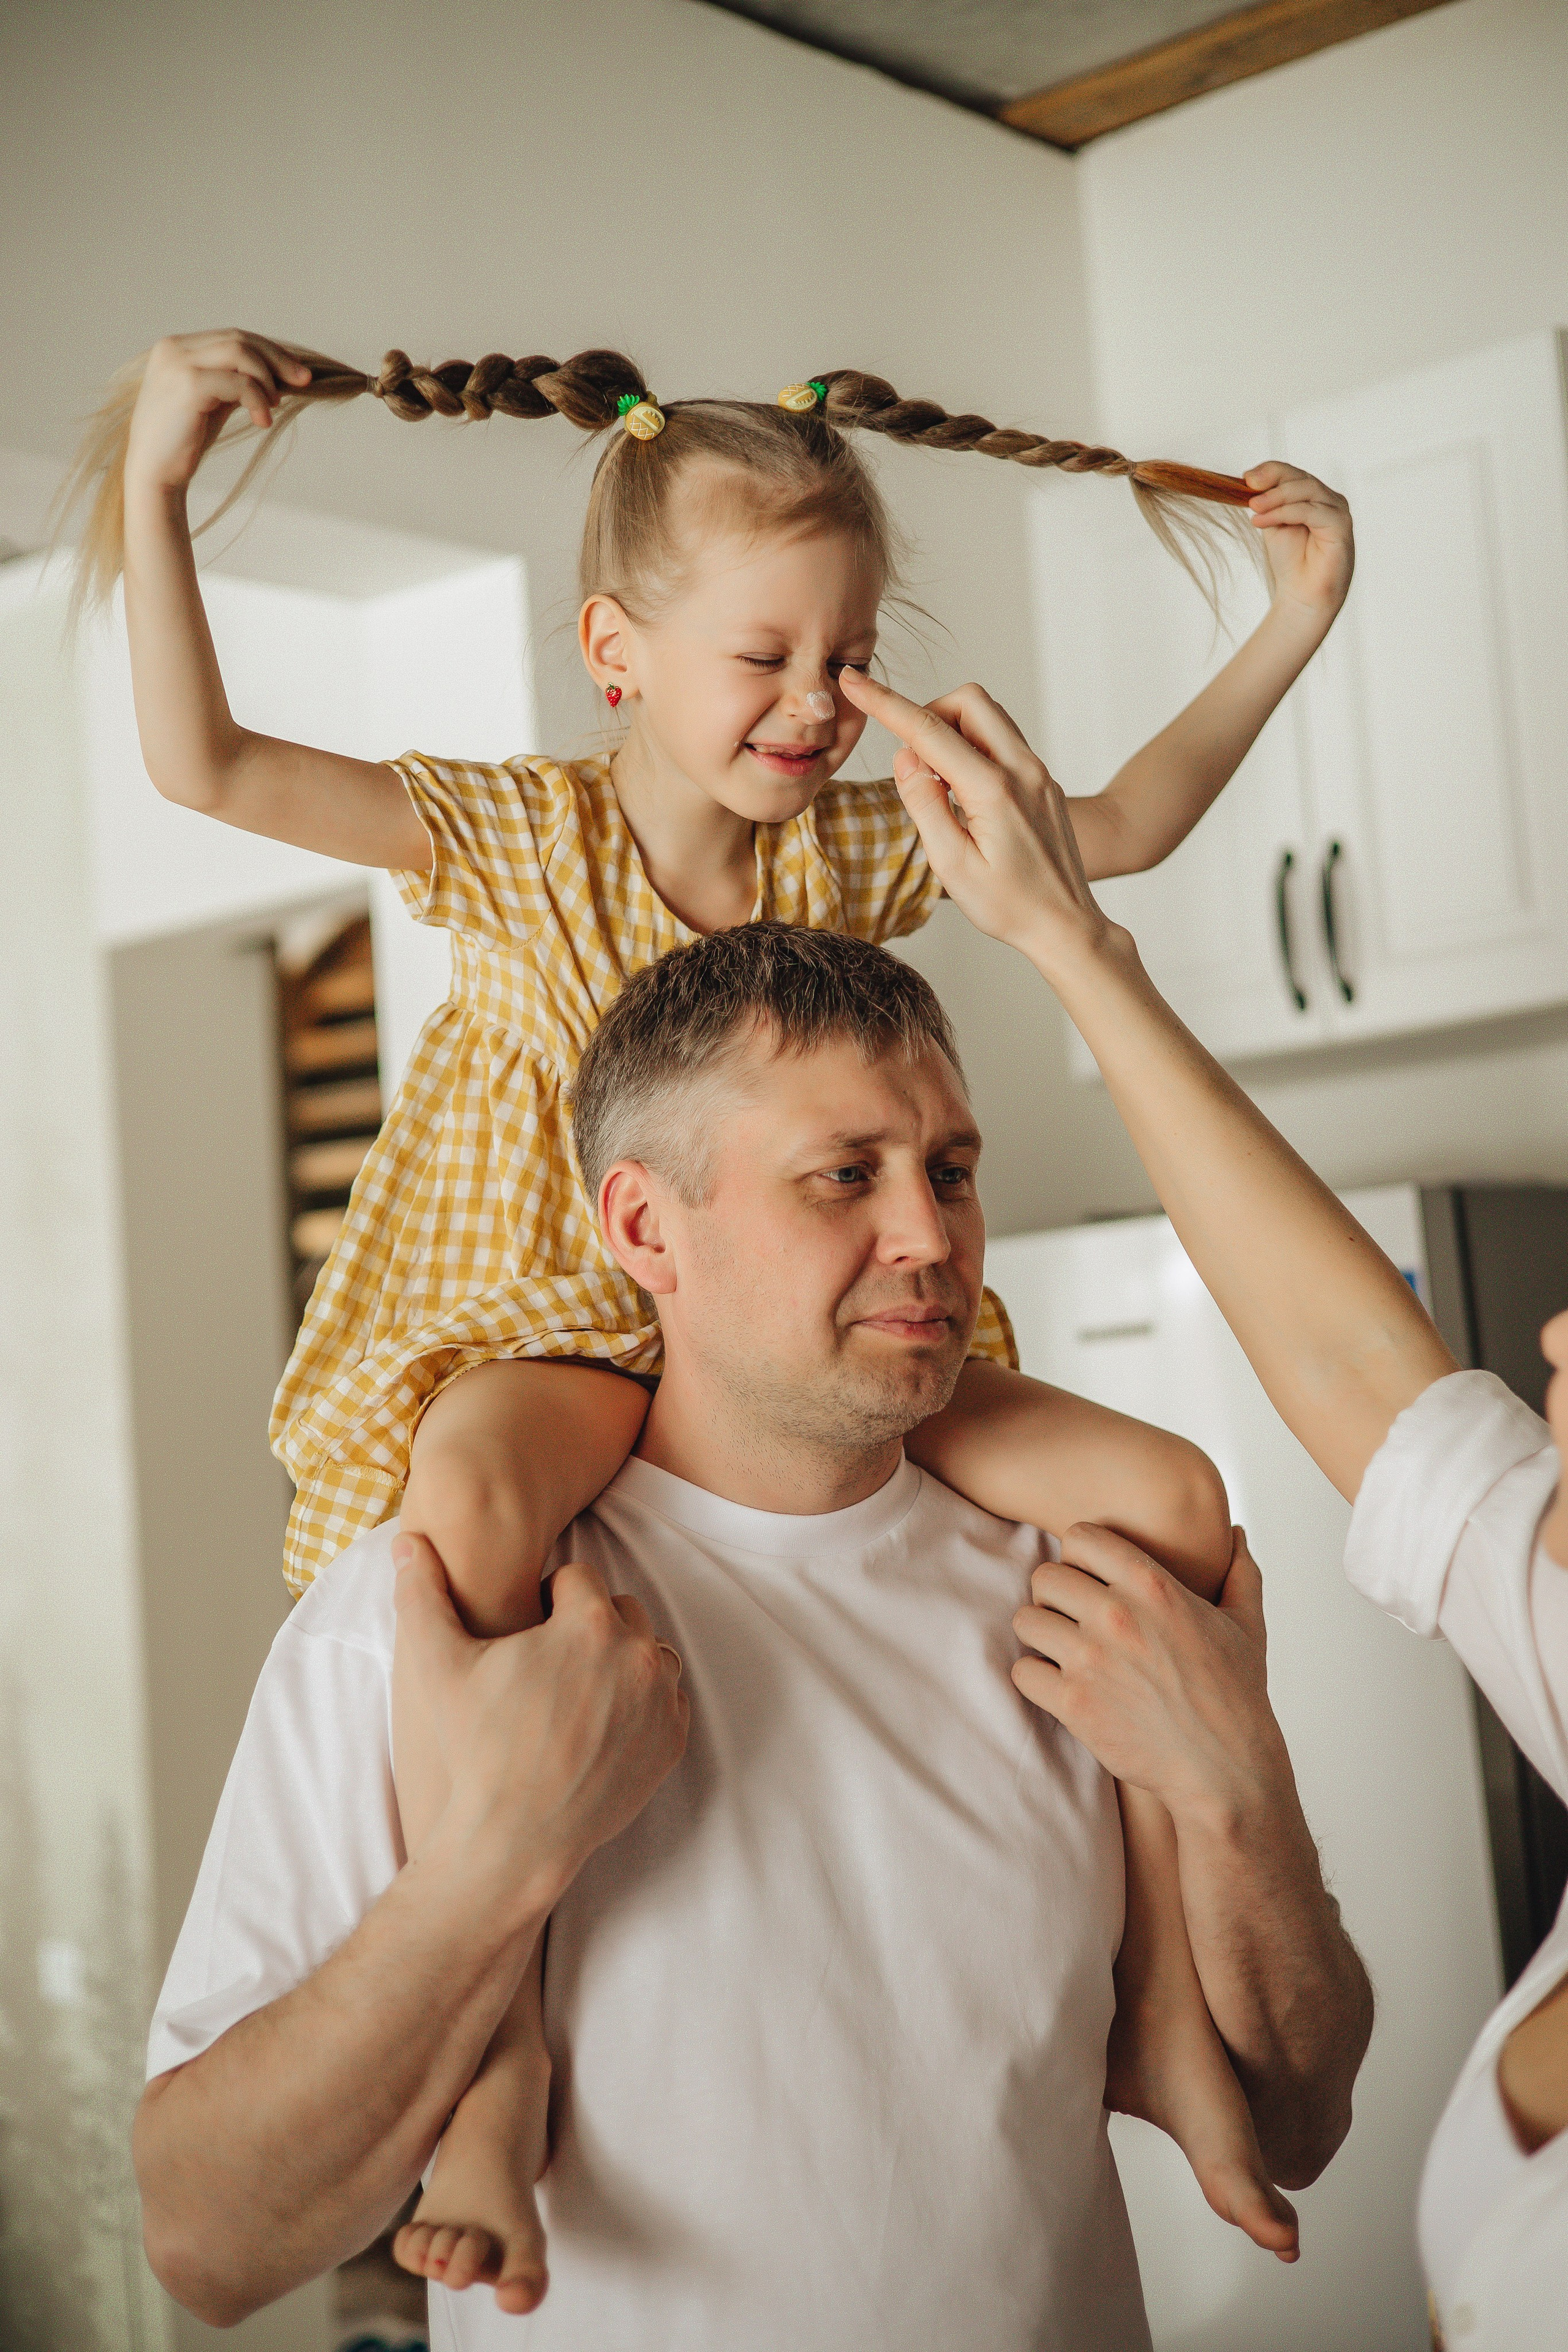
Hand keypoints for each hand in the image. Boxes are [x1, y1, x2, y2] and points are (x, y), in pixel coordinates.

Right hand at [125, 329, 313, 497]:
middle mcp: (173, 348)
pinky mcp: (188, 385)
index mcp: (177, 347)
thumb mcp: (214, 401)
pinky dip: (257, 400)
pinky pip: (238, 382)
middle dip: (277, 359)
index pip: (232, 337)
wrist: (155, 474)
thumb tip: (278, 370)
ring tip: (274, 408)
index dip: (269, 351)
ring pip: (240, 353)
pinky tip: (263, 422)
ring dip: (267, 380)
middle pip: (239, 339)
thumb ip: (236, 379)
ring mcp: (178, 363)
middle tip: (304, 381)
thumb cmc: (184, 440)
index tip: (297, 372)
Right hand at [393, 1534, 687, 1906]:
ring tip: (575, 1696)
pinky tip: (599, 1726)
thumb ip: (424, 1596)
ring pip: (649, 1653)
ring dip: (620, 1662)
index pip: (580, 1577)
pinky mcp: (673, 1740)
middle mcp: (638, 1654)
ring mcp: (662, 1700)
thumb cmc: (478, 1748)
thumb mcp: (441, 1667)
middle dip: (588, 1628)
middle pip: (620, 1611)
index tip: (529, 1637)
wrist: (516, 1837)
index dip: (549, 1602)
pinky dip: (642, 1705)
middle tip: (549, 1669)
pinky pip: (667, 1699)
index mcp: (590, 1623)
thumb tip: (409, 1542)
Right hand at [837, 670, 1108, 970]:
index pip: (929, 730)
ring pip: (989, 715)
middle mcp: (1022, 769)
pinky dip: (974, 747)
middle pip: (968, 700)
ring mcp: (1037, 772)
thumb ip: (925, 805)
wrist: (1066, 924)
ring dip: (953, 730)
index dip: (885, 703)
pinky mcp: (1042, 780)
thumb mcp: (953, 866)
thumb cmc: (1009, 906)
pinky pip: (1003, 740)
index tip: (854, 681)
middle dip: (930, 713)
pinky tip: (964, 791)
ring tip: (940, 782)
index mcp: (994, 790)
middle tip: (915, 762)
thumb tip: (906, 757)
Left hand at [1011, 1525, 1288, 1829]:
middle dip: (1054, 1597)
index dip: (1079, 1557)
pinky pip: (1022, 1672)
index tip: (1089, 1579)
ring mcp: (1092, 1660)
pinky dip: (1036, 1679)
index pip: (1079, 1537)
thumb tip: (1235, 1533)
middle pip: (1044, 1577)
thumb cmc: (1236, 1696)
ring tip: (1063, 1651)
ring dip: (1040, 1636)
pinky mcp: (1074, 1704)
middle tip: (1071, 1619)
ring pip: (1025, 1621)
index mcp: (1153, 1586)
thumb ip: (1239, 1573)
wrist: (1226, 1770)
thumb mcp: (1247, 1626)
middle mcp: (1117, 1615)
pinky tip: (1060, 1686)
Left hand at [1243, 462, 1353, 622]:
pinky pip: (1311, 511)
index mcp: (1314, 496)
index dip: (1270, 471)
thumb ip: (1267, 502)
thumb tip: (1250, 478)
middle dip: (1271, 482)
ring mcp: (1338, 511)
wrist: (1301, 595)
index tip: (1246, 478)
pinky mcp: (1341, 526)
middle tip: (1248, 490)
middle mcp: (1329, 499)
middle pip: (1300, 478)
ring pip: (1306, 490)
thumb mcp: (1273, 523)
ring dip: (1275, 498)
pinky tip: (1262, 521)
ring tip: (1253, 509)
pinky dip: (1284, 513)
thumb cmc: (1290, 562)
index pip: (1292, 473)